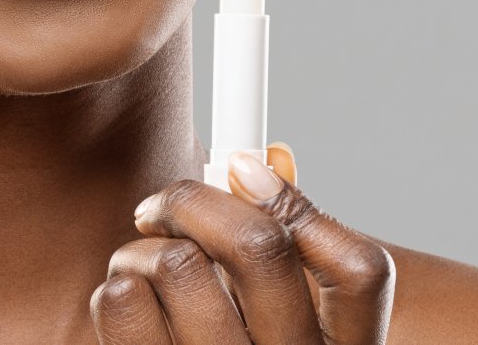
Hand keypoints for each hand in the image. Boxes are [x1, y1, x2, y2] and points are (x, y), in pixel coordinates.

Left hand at [89, 142, 394, 343]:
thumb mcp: (275, 313)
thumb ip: (281, 248)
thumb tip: (256, 164)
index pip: (359, 268)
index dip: (296, 202)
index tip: (242, 165)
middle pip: (257, 246)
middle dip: (195, 199)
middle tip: (164, 204)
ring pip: (178, 264)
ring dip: (145, 246)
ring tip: (143, 266)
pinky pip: (123, 301)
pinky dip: (118, 282)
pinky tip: (128, 300)